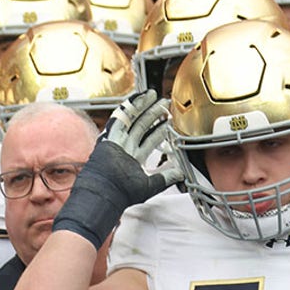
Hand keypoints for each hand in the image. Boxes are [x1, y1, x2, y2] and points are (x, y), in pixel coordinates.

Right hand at [53, 90, 182, 248]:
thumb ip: (166, 177)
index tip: (167, 119)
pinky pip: (119, 118)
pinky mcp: (110, 136)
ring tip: (152, 95)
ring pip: (132, 119)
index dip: (160, 129)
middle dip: (153, 114)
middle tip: (163, 103)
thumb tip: (181, 174)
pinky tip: (136, 98)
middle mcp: (125, 147)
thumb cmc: (123, 193)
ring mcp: (117, 141)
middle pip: (142, 125)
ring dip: (142, 106)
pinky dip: (127, 107)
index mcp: (134, 157)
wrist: (108, 192)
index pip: (149, 139)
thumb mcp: (151, 185)